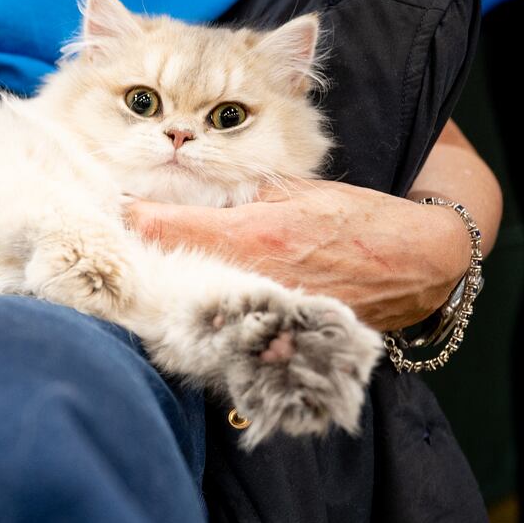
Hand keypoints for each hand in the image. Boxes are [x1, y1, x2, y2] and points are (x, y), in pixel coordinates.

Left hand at [124, 179, 470, 331]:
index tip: (107, 211)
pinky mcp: (275, 336)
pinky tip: (181, 307)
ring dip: (165, 287)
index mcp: (254, 233)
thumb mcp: (297, 189)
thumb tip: (187, 186)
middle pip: (169, 271)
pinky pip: (224, 326)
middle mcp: (252, 277)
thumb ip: (241, 192)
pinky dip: (200, 314)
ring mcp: (262, 312)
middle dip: (138, 257)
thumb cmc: (356, 218)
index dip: (130, 219)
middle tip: (106, 245)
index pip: (165, 227)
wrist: (417, 265)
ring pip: (191, 303)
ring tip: (135, 276)